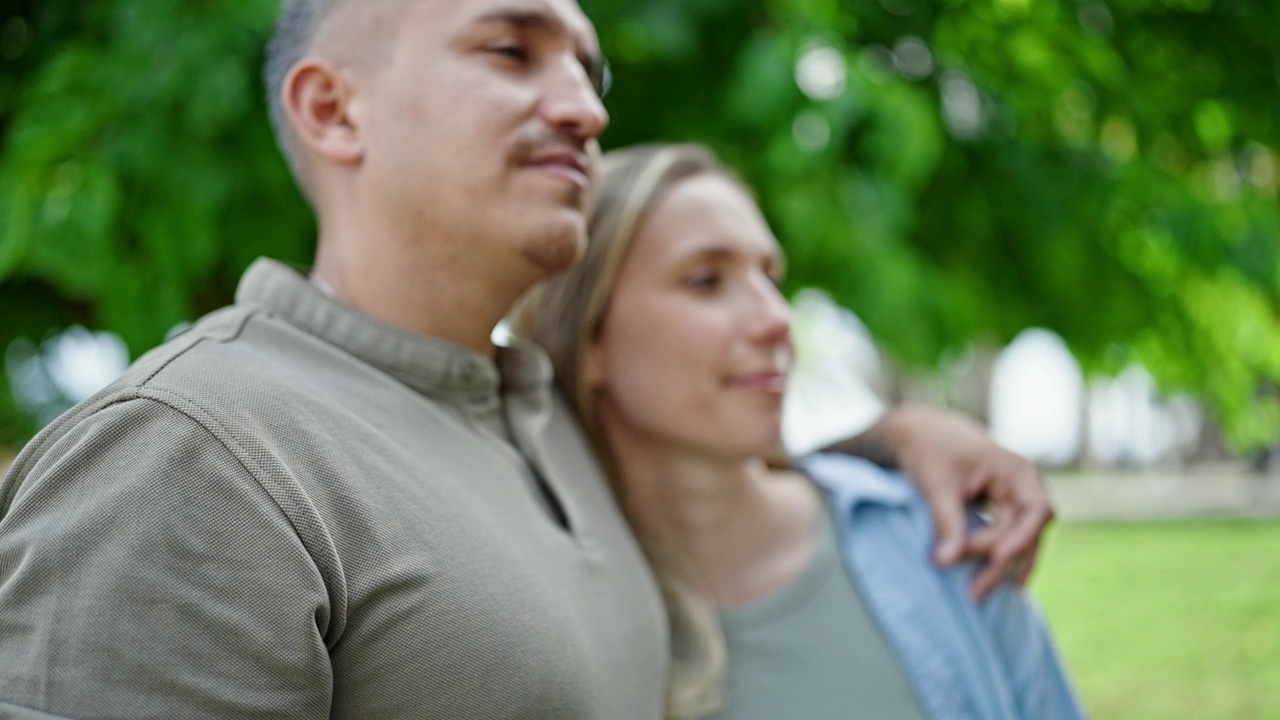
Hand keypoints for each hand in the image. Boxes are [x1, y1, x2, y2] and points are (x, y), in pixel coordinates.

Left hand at [879, 405, 1053, 600]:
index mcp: (1017, 471)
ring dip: (1000, 569)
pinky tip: (994, 584)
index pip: (1036, 511)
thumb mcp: (937, 483)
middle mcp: (1023, 488)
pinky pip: (1007, 540)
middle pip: (1026, 534)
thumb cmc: (931, 450)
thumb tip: (946, 562)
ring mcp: (1015, 501)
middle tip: (973, 593)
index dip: (1021, 538)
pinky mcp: (1001, 512)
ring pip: (1018, 542)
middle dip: (1000, 563)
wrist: (921, 433)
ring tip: (979, 596)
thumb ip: (946, 521)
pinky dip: (997, 560)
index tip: (996, 558)